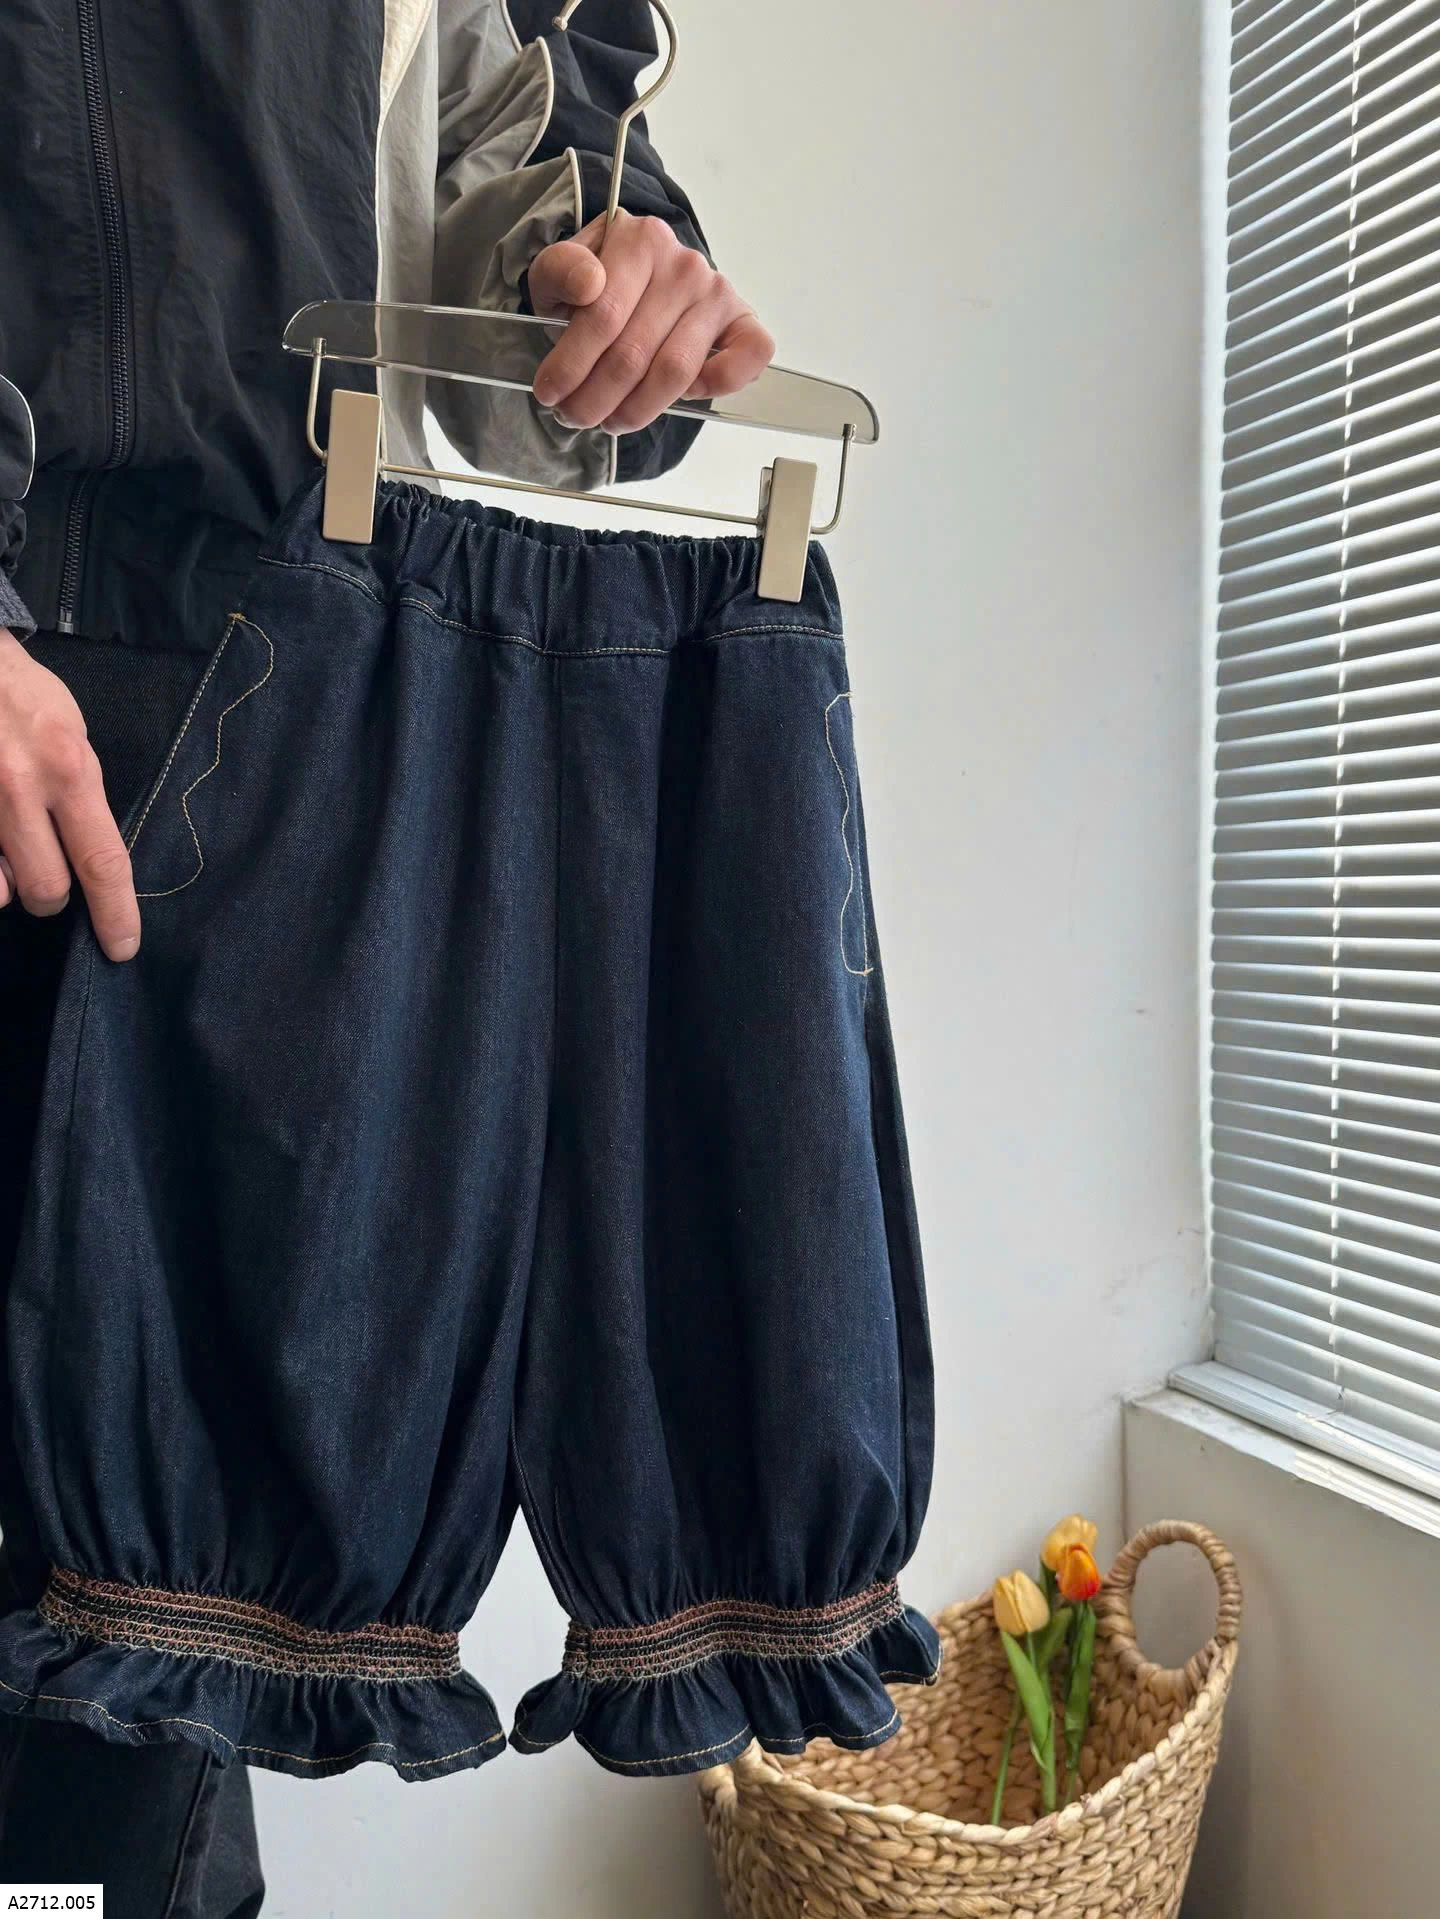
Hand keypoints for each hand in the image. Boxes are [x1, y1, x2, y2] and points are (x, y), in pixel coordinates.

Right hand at [0, 627, 139, 960]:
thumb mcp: (69, 730)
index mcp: (67, 769)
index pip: (102, 861)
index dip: (115, 913)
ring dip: (6, 883)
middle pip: (46, 889)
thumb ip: (79, 791)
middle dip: (51, 896)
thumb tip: (86, 850)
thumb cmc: (18, 691)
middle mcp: (18, 789)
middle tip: (47, 872)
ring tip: (7, 850)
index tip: (123, 948)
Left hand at [527, 209, 774, 433]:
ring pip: (675, 371)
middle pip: (634, 353)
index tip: (548, 392)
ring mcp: (717, 294)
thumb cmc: (598, 283)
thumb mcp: (560, 271)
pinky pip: (746, 357)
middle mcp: (685, 265)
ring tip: (608, 421)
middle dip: (595, 398)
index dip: (570, 364)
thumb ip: (560, 271)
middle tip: (573, 416)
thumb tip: (587, 284)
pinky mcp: (743, 322)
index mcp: (641, 241)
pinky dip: (715, 385)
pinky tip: (681, 397)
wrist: (638, 277)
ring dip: (636, 409)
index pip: (603, 316)